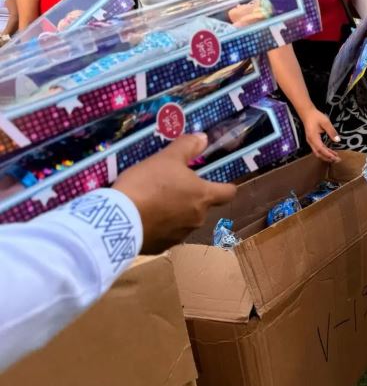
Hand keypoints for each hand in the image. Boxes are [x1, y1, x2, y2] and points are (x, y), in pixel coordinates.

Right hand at [113, 134, 235, 253]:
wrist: (119, 221)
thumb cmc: (148, 184)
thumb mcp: (166, 158)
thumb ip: (187, 147)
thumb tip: (203, 138)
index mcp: (203, 196)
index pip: (229, 193)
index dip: (225, 186)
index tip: (217, 181)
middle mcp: (198, 219)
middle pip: (202, 206)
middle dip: (190, 197)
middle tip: (170, 186)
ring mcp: (180, 235)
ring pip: (184, 221)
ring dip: (175, 212)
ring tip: (152, 202)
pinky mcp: (161, 247)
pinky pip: (165, 234)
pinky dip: (159, 226)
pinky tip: (143, 218)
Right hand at [302, 108, 340, 162]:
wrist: (307, 113)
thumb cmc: (315, 116)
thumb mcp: (325, 122)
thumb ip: (332, 131)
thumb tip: (337, 140)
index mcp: (313, 137)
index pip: (321, 149)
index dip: (328, 154)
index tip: (335, 157)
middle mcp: (311, 141)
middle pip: (319, 154)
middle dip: (328, 158)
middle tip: (337, 160)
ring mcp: (311, 142)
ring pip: (318, 153)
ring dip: (326, 156)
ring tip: (335, 158)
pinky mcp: (312, 141)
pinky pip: (318, 149)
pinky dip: (325, 152)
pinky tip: (331, 153)